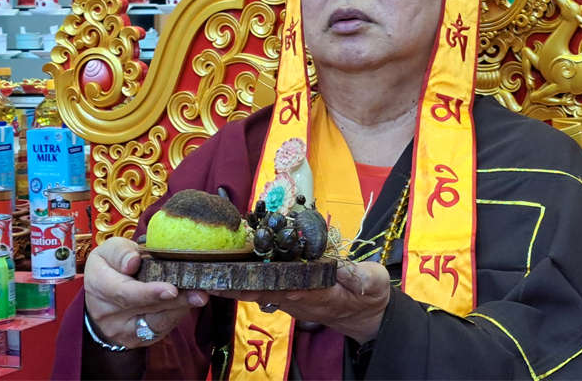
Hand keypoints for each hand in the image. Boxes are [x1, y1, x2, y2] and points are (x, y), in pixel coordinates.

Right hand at [83, 237, 208, 348]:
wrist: (102, 295)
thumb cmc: (112, 265)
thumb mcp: (111, 249)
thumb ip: (121, 252)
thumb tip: (133, 261)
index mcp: (98, 283)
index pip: (124, 292)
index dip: (149, 292)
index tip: (172, 289)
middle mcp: (105, 311)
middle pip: (144, 308)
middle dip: (174, 301)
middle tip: (199, 294)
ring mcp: (119, 329)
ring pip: (154, 322)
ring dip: (180, 309)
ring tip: (199, 297)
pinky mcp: (133, 339)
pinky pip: (158, 330)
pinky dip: (175, 316)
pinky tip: (188, 304)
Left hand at [217, 261, 389, 344]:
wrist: (365, 313)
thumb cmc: (369, 295)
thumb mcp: (373, 283)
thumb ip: (360, 277)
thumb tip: (343, 268)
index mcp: (318, 295)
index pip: (286, 289)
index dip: (264, 283)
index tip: (243, 278)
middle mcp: (298, 299)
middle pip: (262, 291)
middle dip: (236, 284)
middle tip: (209, 274)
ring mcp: (290, 299)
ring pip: (257, 290)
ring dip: (234, 282)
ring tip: (208, 270)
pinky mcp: (288, 294)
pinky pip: (262, 287)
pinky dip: (244, 279)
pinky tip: (227, 269)